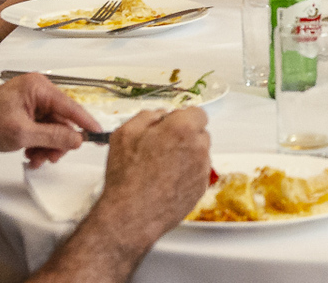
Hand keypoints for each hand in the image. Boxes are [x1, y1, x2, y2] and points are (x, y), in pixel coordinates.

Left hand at [0, 73, 101, 165]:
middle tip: (52, 159)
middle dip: (57, 141)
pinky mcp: (21, 112)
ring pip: (50, 127)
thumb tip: (78, 140)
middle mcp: (36, 90)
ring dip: (46, 146)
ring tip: (35, 160)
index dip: (85, 123)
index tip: (100, 135)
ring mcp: (28, 101)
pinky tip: (29, 155)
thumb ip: (54, 137)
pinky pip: (39, 128)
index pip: (70, 106)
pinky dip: (37, 143)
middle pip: (60, 119)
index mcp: (39, 87)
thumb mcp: (23, 134)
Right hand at [95, 109, 210, 246]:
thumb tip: (160, 115)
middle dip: (184, 136)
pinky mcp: (201, 188)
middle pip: (199, 133)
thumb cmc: (127, 177)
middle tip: (162, 146)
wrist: (131, 215)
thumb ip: (148, 116)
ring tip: (161, 167)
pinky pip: (197, 173)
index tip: (172, 124)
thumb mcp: (125, 133)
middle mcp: (198, 147)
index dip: (182, 118)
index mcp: (182, 129)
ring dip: (186, 155)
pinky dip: (186, 174)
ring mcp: (202, 169)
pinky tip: (166, 181)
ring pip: (199, 153)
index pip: (197, 112)